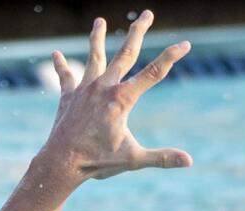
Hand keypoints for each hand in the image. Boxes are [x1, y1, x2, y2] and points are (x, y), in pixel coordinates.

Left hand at [37, 11, 191, 183]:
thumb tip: (189, 161)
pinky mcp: (68, 96)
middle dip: (138, 31)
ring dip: (97, 38)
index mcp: (123, 98)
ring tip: (99, 21)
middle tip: (147, 13)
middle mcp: (104, 86)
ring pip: (94, 57)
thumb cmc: (98, 161)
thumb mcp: (134, 160)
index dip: (171, 56)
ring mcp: (85, 89)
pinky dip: (61, 66)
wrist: (62, 163)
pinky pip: (65, 77)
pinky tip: (56, 55)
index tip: (185, 43)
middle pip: (125, 53)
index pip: (154, 72)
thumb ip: (162, 157)